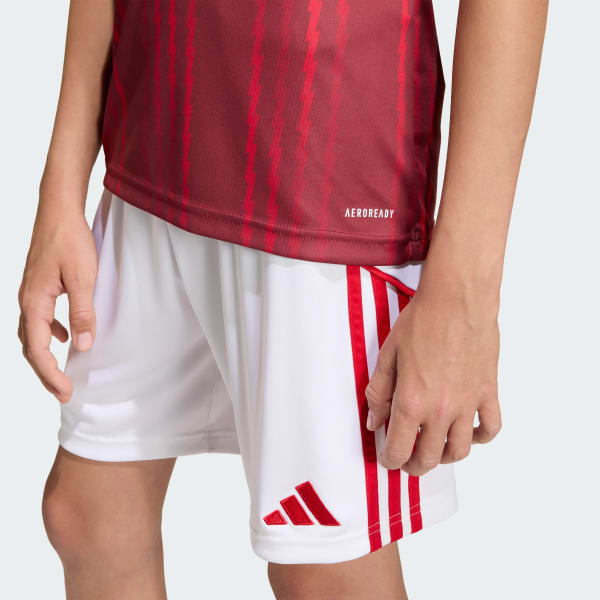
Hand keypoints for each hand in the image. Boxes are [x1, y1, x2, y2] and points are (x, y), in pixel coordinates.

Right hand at [18, 205, 96, 402]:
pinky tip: (65, 334)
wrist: (59, 210)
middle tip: (63, 392)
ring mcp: (30, 293)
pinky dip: (49, 333)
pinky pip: (39, 318)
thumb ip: (84, 313)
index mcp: (34, 302)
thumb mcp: (84, 279)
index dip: (50, 374)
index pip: (36, 349)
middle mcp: (26, 300)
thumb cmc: (70, 240)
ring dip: (45, 355)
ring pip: (31, 333)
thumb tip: (83, 345)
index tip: (65, 392)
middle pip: (29, 346)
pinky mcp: (39, 286)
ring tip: (62, 372)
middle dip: (45, 372)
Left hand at [365, 282, 501, 474]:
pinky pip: (491, 428)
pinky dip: (480, 437)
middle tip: (408, 460)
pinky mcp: (488, 392)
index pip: (399, 450)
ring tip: (435, 450)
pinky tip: (468, 432)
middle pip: (429, 458)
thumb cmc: (421, 322)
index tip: (389, 458)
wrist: (457, 300)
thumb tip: (374, 421)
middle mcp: (441, 410)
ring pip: (460, 450)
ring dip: (444, 457)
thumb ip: (379, 393)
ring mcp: (468, 404)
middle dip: (415, 465)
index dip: (391, 460)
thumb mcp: (388, 356)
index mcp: (411, 402)